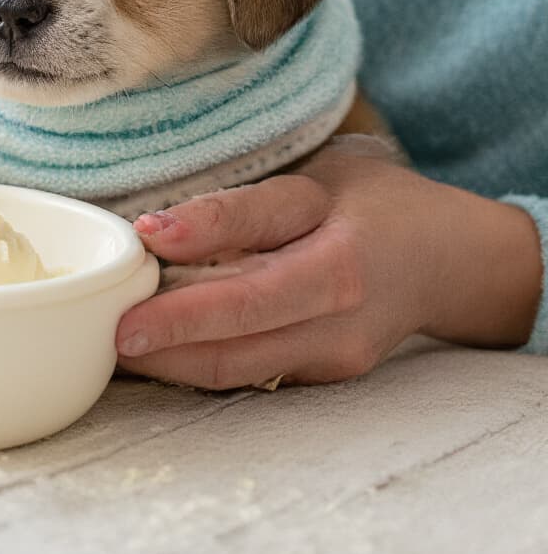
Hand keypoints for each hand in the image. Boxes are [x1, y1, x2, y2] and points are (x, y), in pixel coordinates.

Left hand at [115, 136, 541, 388]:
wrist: (449, 259)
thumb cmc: (373, 203)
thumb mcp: (317, 179)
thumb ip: (246, 205)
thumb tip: (158, 229)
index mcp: (336, 245)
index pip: (254, 247)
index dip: (195, 244)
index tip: (142, 241)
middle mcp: (338, 305)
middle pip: (239, 328)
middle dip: (166, 335)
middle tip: (104, 329)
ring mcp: (335, 350)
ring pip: (239, 366)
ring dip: (172, 362)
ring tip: (115, 346)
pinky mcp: (327, 374)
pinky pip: (253, 373)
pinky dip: (200, 365)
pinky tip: (160, 351)